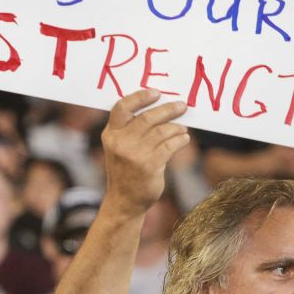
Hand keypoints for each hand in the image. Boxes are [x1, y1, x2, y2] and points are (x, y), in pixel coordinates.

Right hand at [100, 90, 188, 218]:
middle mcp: (120, 142)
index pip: (122, 108)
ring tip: (182, 129)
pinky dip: (180, 140)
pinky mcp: (149, 165)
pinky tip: (183, 139)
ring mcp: (134, 154)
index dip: (139, 97)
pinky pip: (170, 145)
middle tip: (182, 105)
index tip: (156, 93)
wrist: (125, 200)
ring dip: (176, 127)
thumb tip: (161, 109)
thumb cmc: (126, 170)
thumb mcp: (119, 148)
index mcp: (110, 134)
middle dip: (168, 109)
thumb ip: (131, 130)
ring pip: (162, 131)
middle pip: (147, 117)